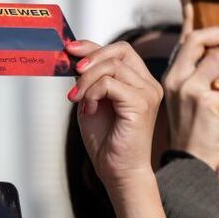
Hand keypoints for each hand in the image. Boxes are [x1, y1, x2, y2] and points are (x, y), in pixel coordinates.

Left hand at [65, 40, 163, 197]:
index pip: (120, 50)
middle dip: (91, 58)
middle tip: (73, 73)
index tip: (70, 49)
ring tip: (78, 99)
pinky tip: (89, 109)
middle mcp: (148, 84)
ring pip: (112, 67)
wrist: (117, 171)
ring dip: (87, 81)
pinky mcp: (141, 104)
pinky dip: (93, 93)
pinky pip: (109, 84)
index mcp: (139, 81)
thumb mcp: (92, 100)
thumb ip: (89, 78)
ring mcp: (147, 93)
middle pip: (120, 51)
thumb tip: (74, 56)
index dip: (93, 46)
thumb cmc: (107, 140)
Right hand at [163, 0, 218, 170]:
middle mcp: (175, 78)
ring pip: (217, 59)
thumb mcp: (197, 101)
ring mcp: (187, 88)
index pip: (181, 39)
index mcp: (173, 75)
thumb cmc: (196, 132)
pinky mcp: (203, 100)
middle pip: (196, 40)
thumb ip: (209, 79)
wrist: (189, 162)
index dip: (188, 17)